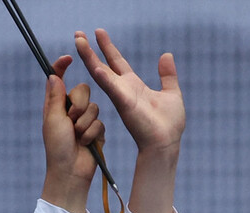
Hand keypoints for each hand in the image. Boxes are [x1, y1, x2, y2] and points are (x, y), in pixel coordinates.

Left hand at [40, 55, 105, 212]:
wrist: (71, 171)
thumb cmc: (57, 147)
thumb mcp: (53, 119)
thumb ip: (55, 97)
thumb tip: (53, 75)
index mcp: (56, 105)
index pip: (58, 79)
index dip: (62, 67)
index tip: (69, 58)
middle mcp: (70, 110)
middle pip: (83, 90)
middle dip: (80, 104)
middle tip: (72, 119)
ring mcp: (84, 120)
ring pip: (94, 107)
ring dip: (85, 124)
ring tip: (78, 137)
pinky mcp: (96, 131)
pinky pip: (100, 122)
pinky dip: (93, 133)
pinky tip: (87, 144)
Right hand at [75, 29, 183, 155]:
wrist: (166, 143)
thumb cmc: (169, 124)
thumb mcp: (171, 92)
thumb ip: (167, 74)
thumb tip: (166, 54)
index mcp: (133, 86)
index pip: (117, 62)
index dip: (107, 47)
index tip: (98, 33)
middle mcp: (123, 90)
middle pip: (103, 65)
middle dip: (90, 50)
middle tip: (78, 33)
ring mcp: (122, 96)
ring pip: (101, 73)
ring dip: (89, 57)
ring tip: (79, 41)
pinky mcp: (125, 105)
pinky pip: (112, 89)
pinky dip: (104, 78)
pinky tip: (96, 68)